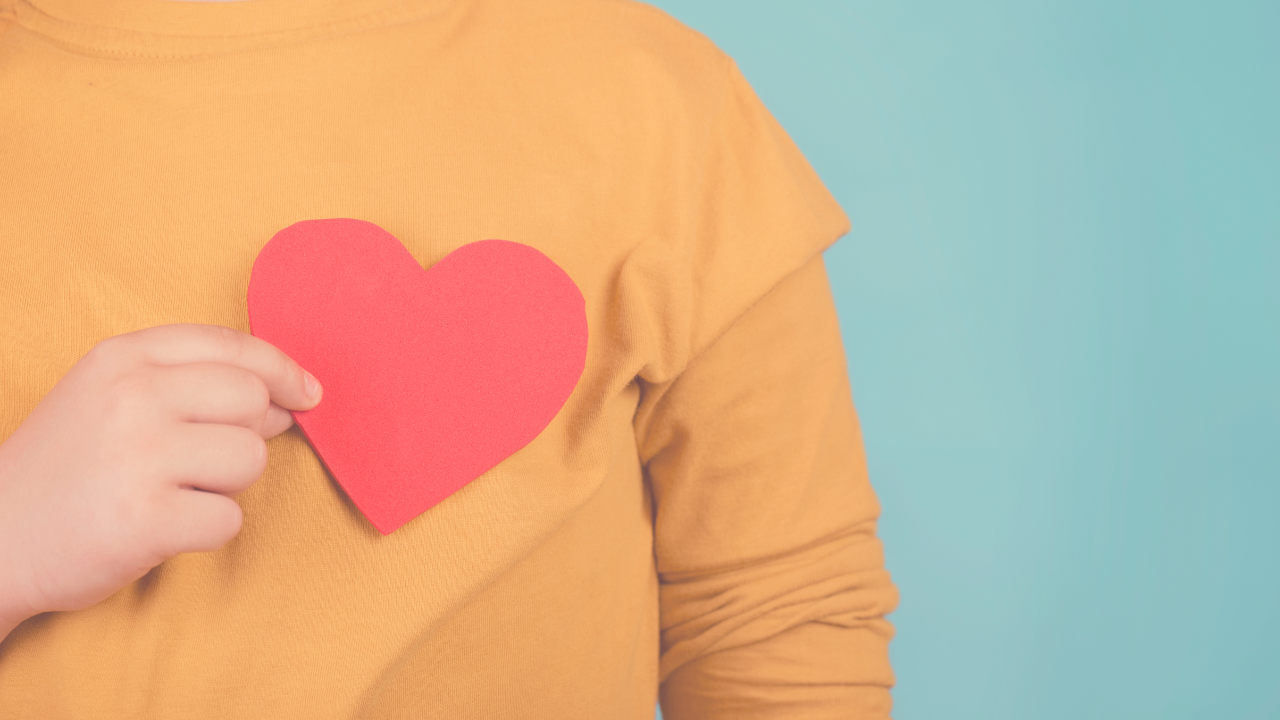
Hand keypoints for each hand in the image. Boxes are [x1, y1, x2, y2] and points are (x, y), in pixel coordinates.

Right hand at [0, 324, 321, 638]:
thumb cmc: (70, 468)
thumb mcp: (110, 395)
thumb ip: (191, 380)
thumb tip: (290, 397)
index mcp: (124, 357)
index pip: (234, 346)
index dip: (282, 370)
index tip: (307, 393)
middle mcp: (131, 396)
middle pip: (253, 400)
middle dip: (248, 433)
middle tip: (209, 459)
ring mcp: (138, 456)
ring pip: (251, 459)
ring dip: (227, 485)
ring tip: (173, 491)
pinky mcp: (146, 518)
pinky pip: (230, 519)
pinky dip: (207, 530)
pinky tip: (163, 527)